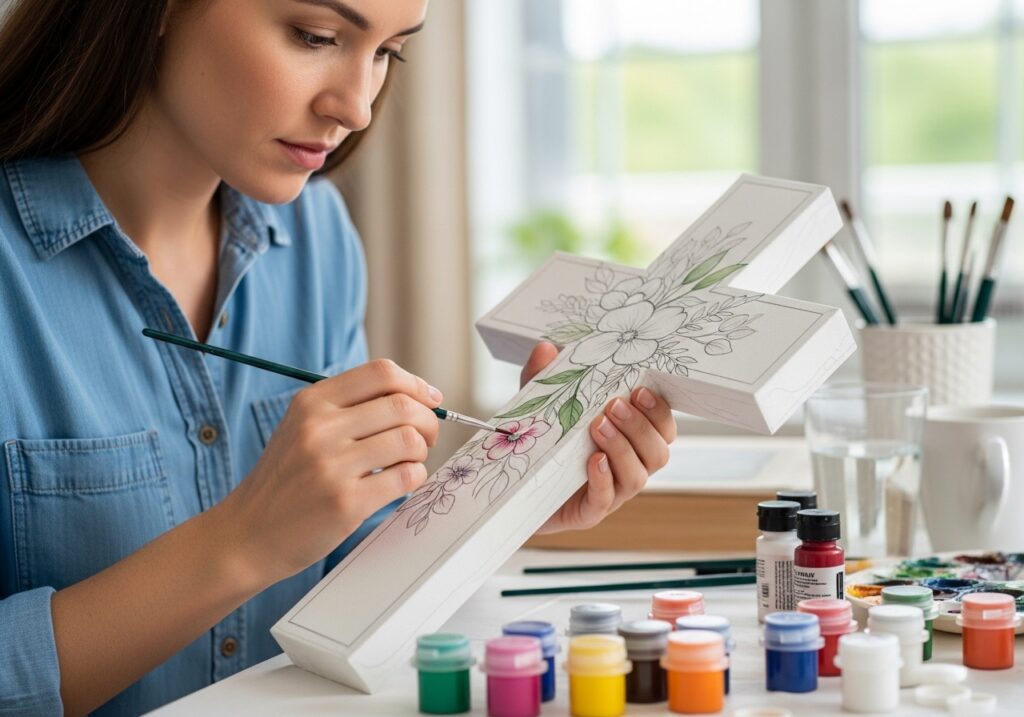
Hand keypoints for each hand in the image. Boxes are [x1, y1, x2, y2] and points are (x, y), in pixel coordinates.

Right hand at [214, 359, 440, 585]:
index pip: (381, 373)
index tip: (431, 400)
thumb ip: (349, 408)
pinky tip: (402, 483)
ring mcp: (331, 465)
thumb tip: (417, 396)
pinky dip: (416, 477)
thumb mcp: (302, 427)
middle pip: (402, 405)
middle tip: (428, 437)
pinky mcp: (346, 502)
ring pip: (409, 440)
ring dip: (421, 451)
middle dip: (428, 420)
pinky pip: (406, 477)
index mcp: (311, 402)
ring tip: (409, 462)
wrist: (248, 534)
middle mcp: (319, 428)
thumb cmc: (286, 480)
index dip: (416, 384)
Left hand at [519, 343, 676, 533]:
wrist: (512, 490)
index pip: (662, 427)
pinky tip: (593, 462)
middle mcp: (628, 467)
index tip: (639, 390)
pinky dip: (604, 480)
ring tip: (598, 427)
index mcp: (630, 440)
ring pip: (638, 477)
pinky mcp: (588, 514)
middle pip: (658, 452)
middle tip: (613, 406)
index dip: (659, 410)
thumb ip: (545, 378)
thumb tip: (546, 347)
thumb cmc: (541, 445)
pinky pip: (606, 500)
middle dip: (640, 426)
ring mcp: (611, 493)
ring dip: (622, 449)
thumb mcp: (542, 405)